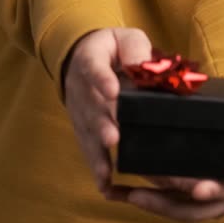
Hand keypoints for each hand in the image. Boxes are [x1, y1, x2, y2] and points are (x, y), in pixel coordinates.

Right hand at [62, 27, 152, 194]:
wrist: (81, 54)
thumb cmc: (113, 49)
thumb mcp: (126, 38)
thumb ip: (135, 50)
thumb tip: (144, 67)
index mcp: (90, 59)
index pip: (94, 68)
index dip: (102, 79)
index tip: (112, 91)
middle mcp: (79, 87)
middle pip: (90, 106)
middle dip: (101, 123)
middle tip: (114, 137)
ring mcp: (79, 110)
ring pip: (87, 132)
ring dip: (97, 151)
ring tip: (107, 170)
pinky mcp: (82, 128)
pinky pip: (88, 147)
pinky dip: (95, 166)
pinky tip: (104, 184)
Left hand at [106, 103, 223, 222]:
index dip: (215, 190)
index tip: (199, 190)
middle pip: (194, 208)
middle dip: (166, 203)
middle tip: (140, 194)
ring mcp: (204, 197)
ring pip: (176, 208)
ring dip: (149, 203)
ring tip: (123, 193)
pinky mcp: (187, 194)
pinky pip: (165, 200)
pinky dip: (141, 197)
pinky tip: (118, 191)